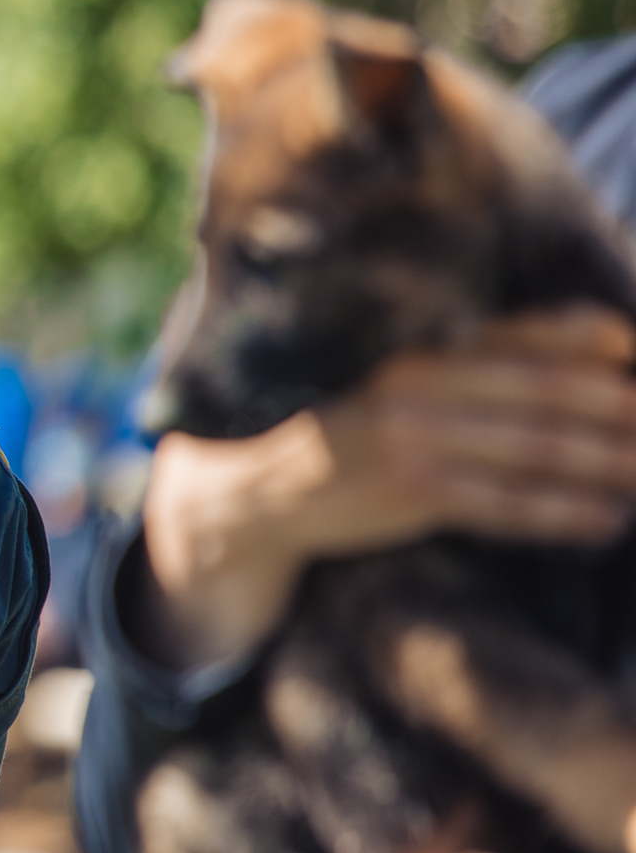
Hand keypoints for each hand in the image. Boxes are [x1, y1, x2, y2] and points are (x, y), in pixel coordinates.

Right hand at [138, 305, 635, 665]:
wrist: (255, 494)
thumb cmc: (342, 435)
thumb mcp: (390, 384)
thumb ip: (460, 366)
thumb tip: (561, 357)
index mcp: (416, 351)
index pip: (520, 334)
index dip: (588, 339)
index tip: (635, 348)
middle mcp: (418, 387)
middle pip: (546, 392)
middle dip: (617, 408)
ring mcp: (414, 442)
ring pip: (537, 449)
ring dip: (608, 463)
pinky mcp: (411, 496)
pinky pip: (507, 504)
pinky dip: (564, 512)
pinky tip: (607, 518)